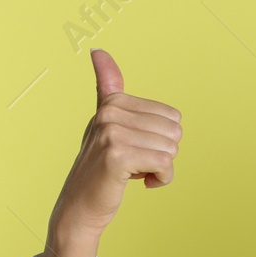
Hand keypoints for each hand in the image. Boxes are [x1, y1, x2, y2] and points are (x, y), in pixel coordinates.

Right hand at [50, 48, 183, 232]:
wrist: (81, 207)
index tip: (135, 147)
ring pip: (171, 148)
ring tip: (134, 172)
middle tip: (136, 163)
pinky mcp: (117, 155)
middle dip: (163, 153)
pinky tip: (140, 182)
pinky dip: (160, 179)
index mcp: (113, 102)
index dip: (162, 138)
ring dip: (160, 168)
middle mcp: (110, 112)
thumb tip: (97, 49)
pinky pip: (165, 164)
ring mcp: (112, 132)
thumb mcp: (106, 124)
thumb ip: (107, 87)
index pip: (172, 116)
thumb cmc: (101, 167)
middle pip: (175, 131)